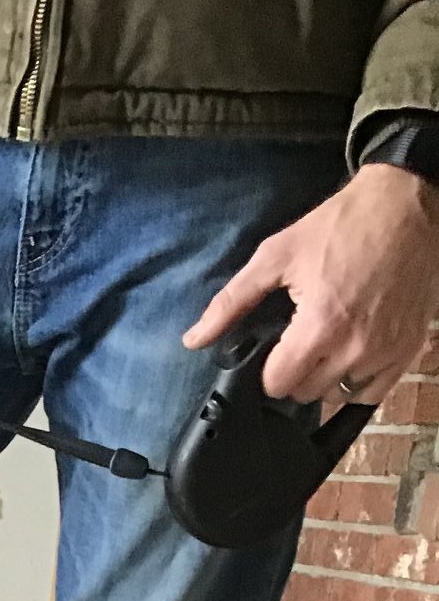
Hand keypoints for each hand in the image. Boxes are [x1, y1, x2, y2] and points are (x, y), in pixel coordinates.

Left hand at [184, 164, 438, 404]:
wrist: (406, 205)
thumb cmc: (341, 225)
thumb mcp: (277, 256)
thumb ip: (231, 302)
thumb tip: (193, 339)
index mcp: (320, 325)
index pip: (278, 384)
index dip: (268, 368)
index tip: (274, 348)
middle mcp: (355, 347)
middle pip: (305, 393)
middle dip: (295, 371)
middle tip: (300, 338)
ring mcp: (385, 352)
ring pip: (336, 395)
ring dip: (325, 377)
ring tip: (326, 341)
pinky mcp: (407, 351)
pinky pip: (371, 394)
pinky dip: (356, 382)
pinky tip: (349, 355)